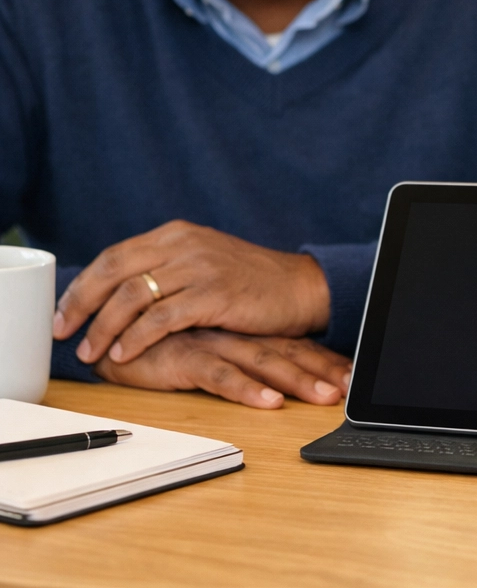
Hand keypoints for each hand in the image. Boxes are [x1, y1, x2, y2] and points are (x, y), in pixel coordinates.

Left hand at [53, 221, 330, 365]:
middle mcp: (184, 244)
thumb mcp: (204, 262)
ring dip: (105, 327)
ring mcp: (200, 267)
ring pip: (132, 296)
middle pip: (114, 271)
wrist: (300, 287)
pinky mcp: (214, 294)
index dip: (83, 286)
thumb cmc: (251, 282)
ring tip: (93, 352)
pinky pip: (161, 317)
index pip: (115, 256)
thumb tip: (119, 294)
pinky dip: (136, 337)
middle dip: (82, 304)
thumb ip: (166, 269)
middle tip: (64, 333)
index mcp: (177, 234)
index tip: (64, 313)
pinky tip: (124, 353)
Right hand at [93, 329, 351, 408]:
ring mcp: (212, 342)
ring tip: (325, 399)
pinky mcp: (185, 356)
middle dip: (321, 372)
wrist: (109, 331)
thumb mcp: (203, 347)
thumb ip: (235, 355)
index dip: (323, 359)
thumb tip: (273, 374)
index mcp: (241, 329)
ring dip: (297, 381)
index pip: (292, 343)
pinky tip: (269, 403)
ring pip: (262, 362)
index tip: (353, 377)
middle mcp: (233, 333)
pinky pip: (220, 375)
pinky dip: (246, 390)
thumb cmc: (158, 342)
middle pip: (286, 352)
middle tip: (350, 391)